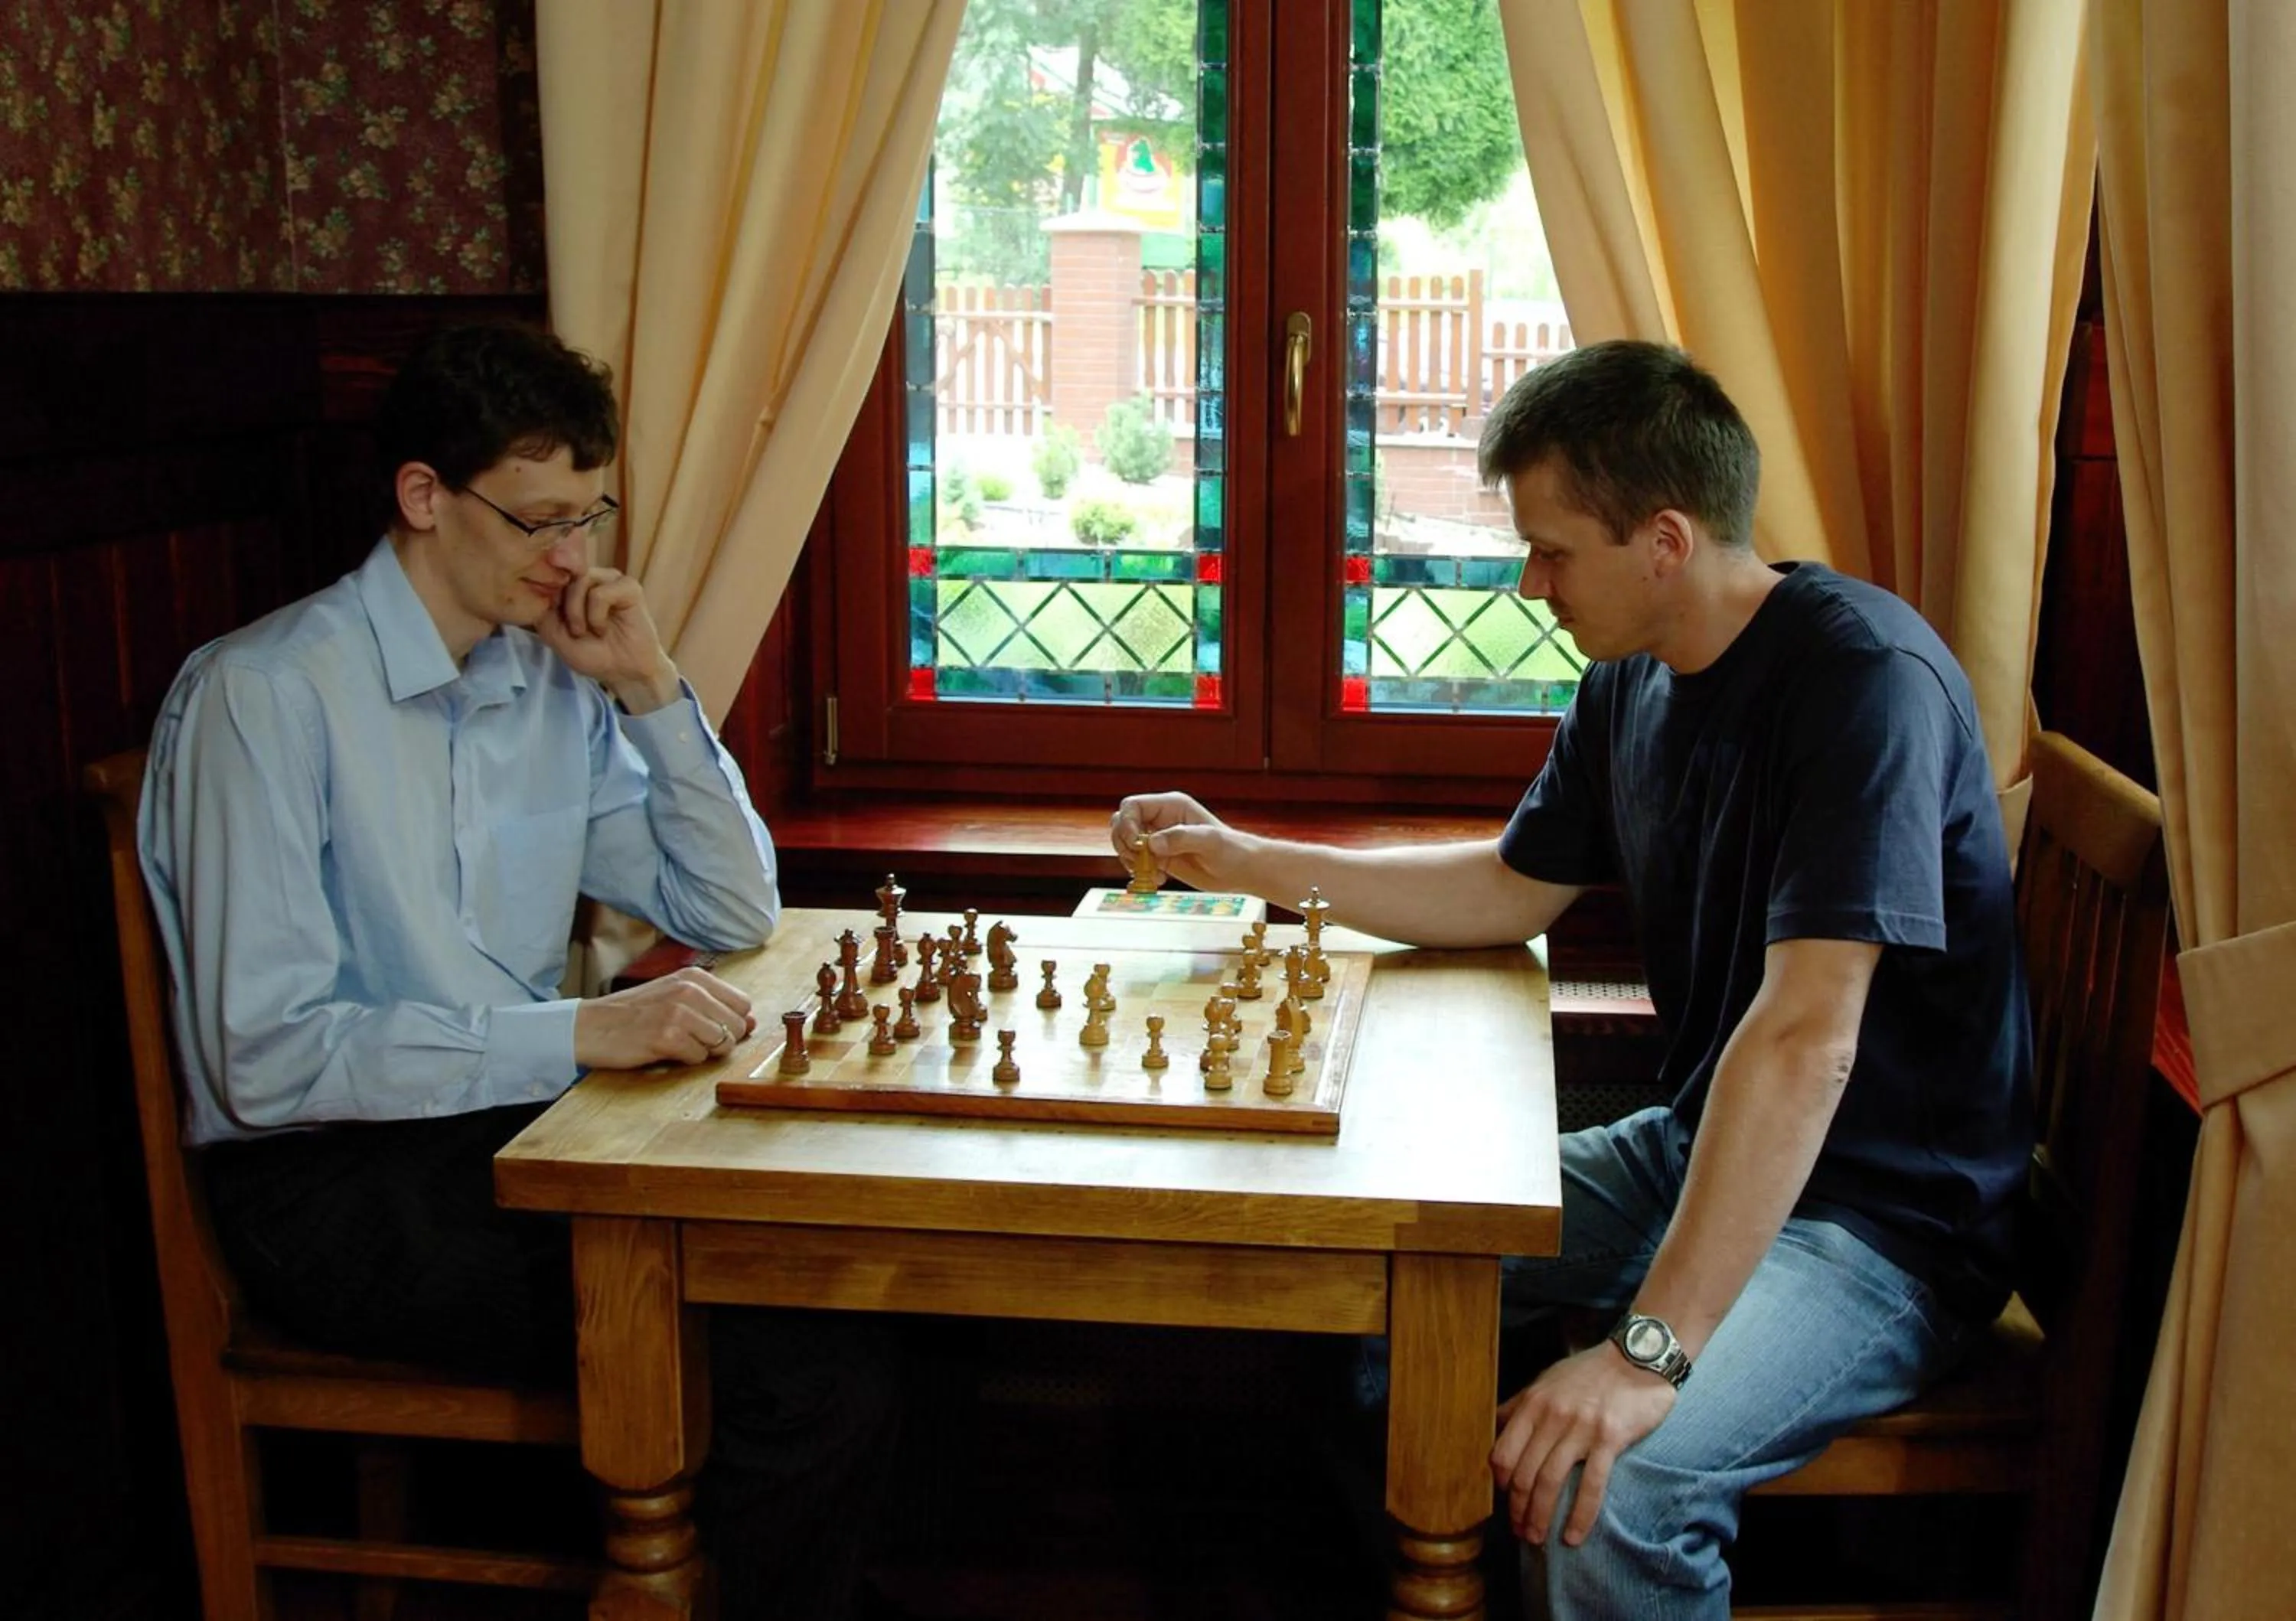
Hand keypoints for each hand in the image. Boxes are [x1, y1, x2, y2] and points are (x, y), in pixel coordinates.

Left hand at [535, 567, 680, 711]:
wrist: (624, 672)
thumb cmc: (593, 654)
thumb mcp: (554, 634)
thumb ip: (543, 608)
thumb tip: (538, 585)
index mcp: (575, 584)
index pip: (552, 573)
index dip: (548, 594)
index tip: (554, 618)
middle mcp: (592, 576)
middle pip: (565, 574)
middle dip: (565, 608)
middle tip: (576, 632)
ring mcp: (611, 579)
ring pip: (581, 580)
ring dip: (579, 612)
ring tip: (590, 631)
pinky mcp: (629, 587)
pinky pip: (600, 593)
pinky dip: (597, 616)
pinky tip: (603, 628)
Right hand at [574, 967, 755, 1069]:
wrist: (589, 1026)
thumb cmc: (633, 1013)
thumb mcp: (674, 996)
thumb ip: (713, 1006)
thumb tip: (753, 1022)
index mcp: (695, 977)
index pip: (743, 1003)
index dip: (731, 1021)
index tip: (710, 1027)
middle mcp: (690, 990)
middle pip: (737, 1026)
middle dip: (721, 1039)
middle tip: (690, 1039)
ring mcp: (679, 1013)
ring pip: (722, 1043)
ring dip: (703, 1051)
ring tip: (676, 1043)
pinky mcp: (667, 1037)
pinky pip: (699, 1058)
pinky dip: (686, 1060)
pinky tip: (665, 1051)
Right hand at [1109, 791, 1239, 890]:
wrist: (1241, 870)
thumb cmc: (1231, 850)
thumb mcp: (1209, 842)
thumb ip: (1181, 838)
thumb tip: (1152, 843)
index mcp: (1170, 806)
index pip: (1133, 806)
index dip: (1126, 823)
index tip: (1137, 844)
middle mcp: (1160, 820)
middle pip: (1122, 823)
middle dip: (1125, 843)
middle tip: (1141, 861)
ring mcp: (1158, 839)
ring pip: (1126, 844)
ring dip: (1130, 860)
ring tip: (1152, 873)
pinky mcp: (1160, 858)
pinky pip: (1136, 862)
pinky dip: (1140, 873)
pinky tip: (1159, 881)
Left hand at [1490, 1342, 1676, 1547]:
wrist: (1637, 1358)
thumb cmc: (1590, 1373)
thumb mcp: (1547, 1381)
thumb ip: (1520, 1405)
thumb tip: (1493, 1427)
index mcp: (1533, 1403)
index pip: (1502, 1453)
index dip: (1499, 1484)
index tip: (1504, 1501)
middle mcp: (1551, 1416)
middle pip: (1523, 1473)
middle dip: (1516, 1509)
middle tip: (1518, 1531)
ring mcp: (1580, 1428)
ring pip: (1550, 1482)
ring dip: (1539, 1517)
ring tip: (1536, 1539)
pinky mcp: (1609, 1439)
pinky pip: (1591, 1486)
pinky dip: (1580, 1516)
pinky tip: (1572, 1536)